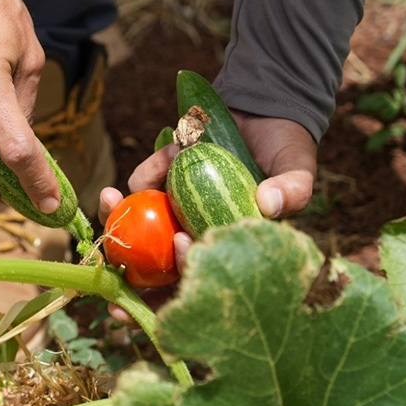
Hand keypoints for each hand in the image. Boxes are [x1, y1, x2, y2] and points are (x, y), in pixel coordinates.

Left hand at [97, 110, 316, 323]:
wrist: (263, 111)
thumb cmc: (286, 149)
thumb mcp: (297, 169)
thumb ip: (293, 189)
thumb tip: (269, 203)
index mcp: (225, 246)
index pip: (200, 281)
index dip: (181, 294)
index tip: (176, 259)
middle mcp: (196, 233)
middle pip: (157, 268)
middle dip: (128, 279)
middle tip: (108, 277)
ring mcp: (176, 209)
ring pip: (137, 227)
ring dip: (117, 216)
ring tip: (108, 198)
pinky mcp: (162, 180)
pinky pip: (142, 184)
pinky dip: (146, 173)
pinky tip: (169, 153)